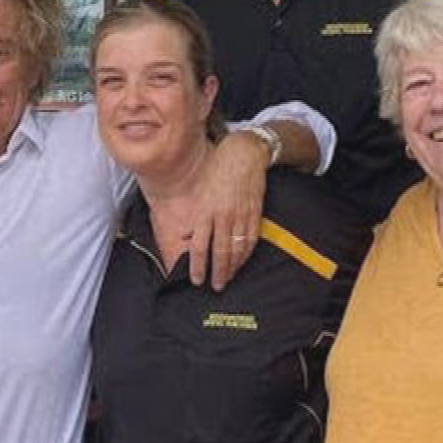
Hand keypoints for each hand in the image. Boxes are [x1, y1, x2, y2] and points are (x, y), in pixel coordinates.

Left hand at [189, 131, 268, 289]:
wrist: (244, 155)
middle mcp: (223, 216)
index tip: (197, 279)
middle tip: (216, 286)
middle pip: (220, 253)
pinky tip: (242, 261)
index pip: (200, 247)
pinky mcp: (254, 214)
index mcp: (206, 212)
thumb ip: (195, 217)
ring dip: (233, 267)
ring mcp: (241, 216)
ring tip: (228, 278)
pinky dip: (246, 254)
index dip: (198, 266)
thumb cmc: (219, 171)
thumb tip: (188, 237)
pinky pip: (250, 240)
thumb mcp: (201, 192)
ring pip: (237, 249)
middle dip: (218, 273)